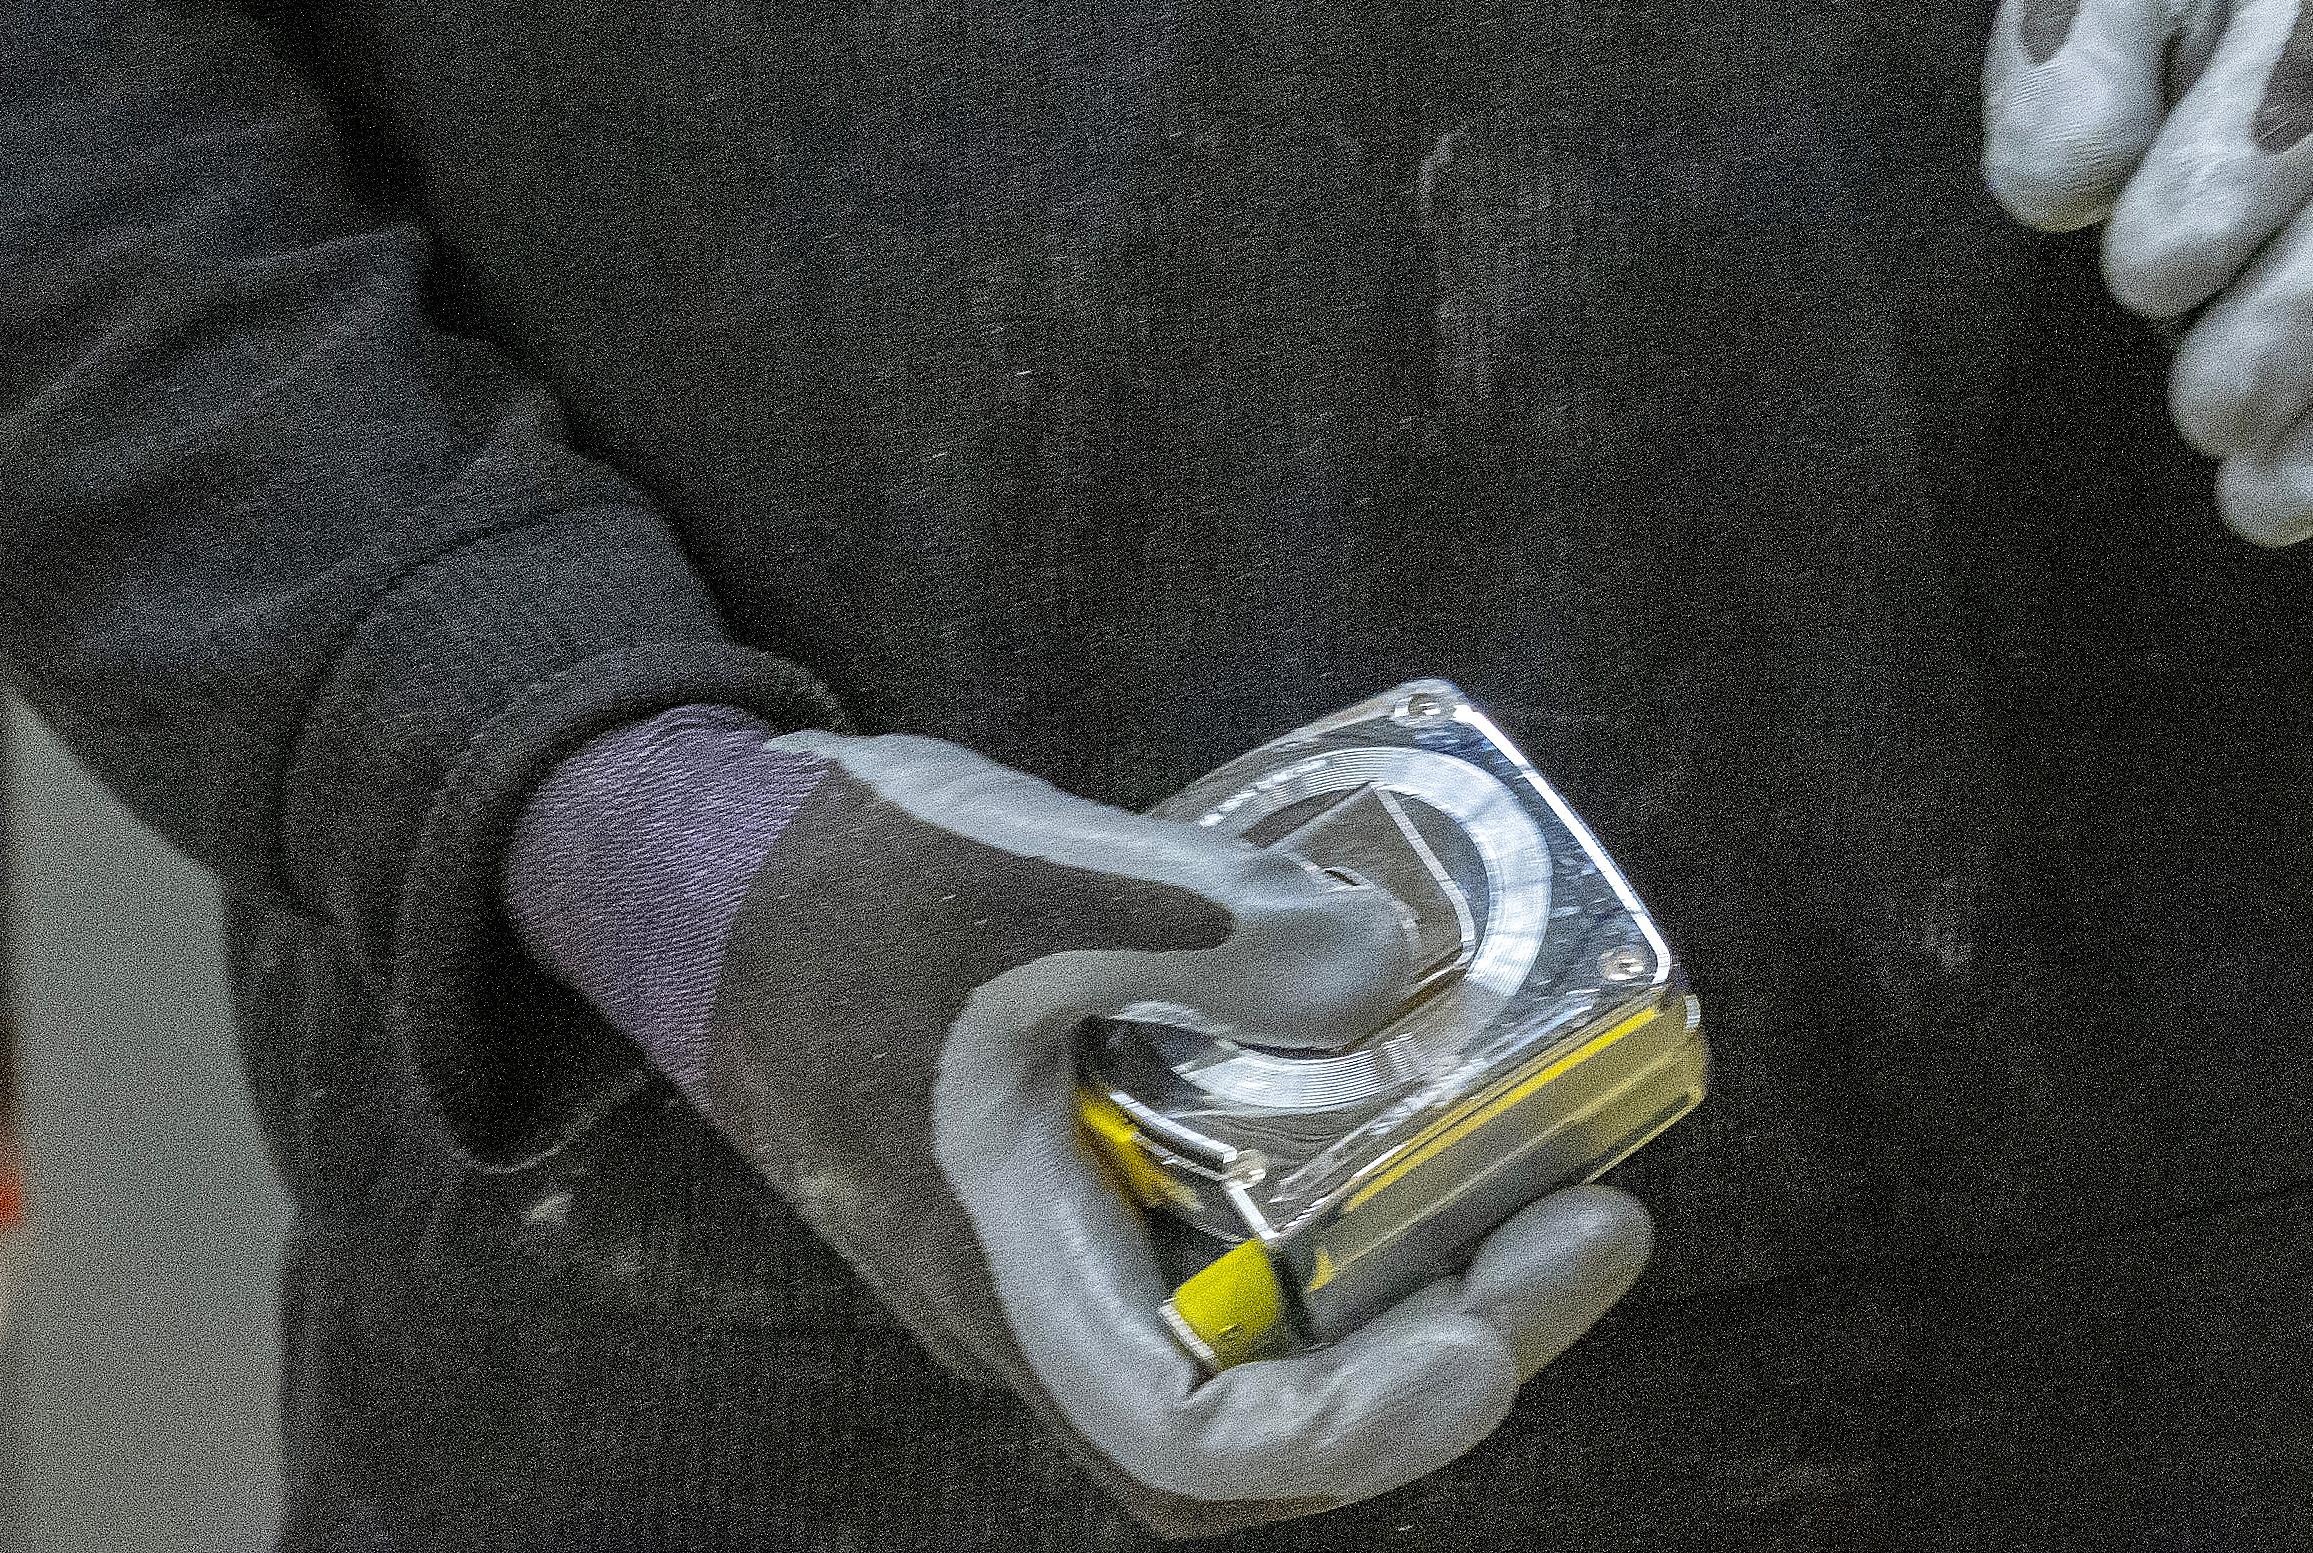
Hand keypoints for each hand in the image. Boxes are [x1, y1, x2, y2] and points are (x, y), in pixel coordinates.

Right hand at [690, 734, 1650, 1530]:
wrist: (713, 869)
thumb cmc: (830, 887)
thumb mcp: (1008, 872)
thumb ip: (1189, 915)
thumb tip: (1383, 967)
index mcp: (1011, 1274)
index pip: (1191, 1442)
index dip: (1347, 1432)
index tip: (1484, 1352)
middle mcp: (1063, 1289)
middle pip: (1282, 1400)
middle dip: (1456, 1340)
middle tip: (1600, 1223)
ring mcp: (1095, 1234)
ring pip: (1293, 1315)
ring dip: (1440, 1268)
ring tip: (1576, 1164)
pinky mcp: (1122, 1162)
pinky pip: (1271, 1216)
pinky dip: (1378, 1178)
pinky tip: (1463, 1082)